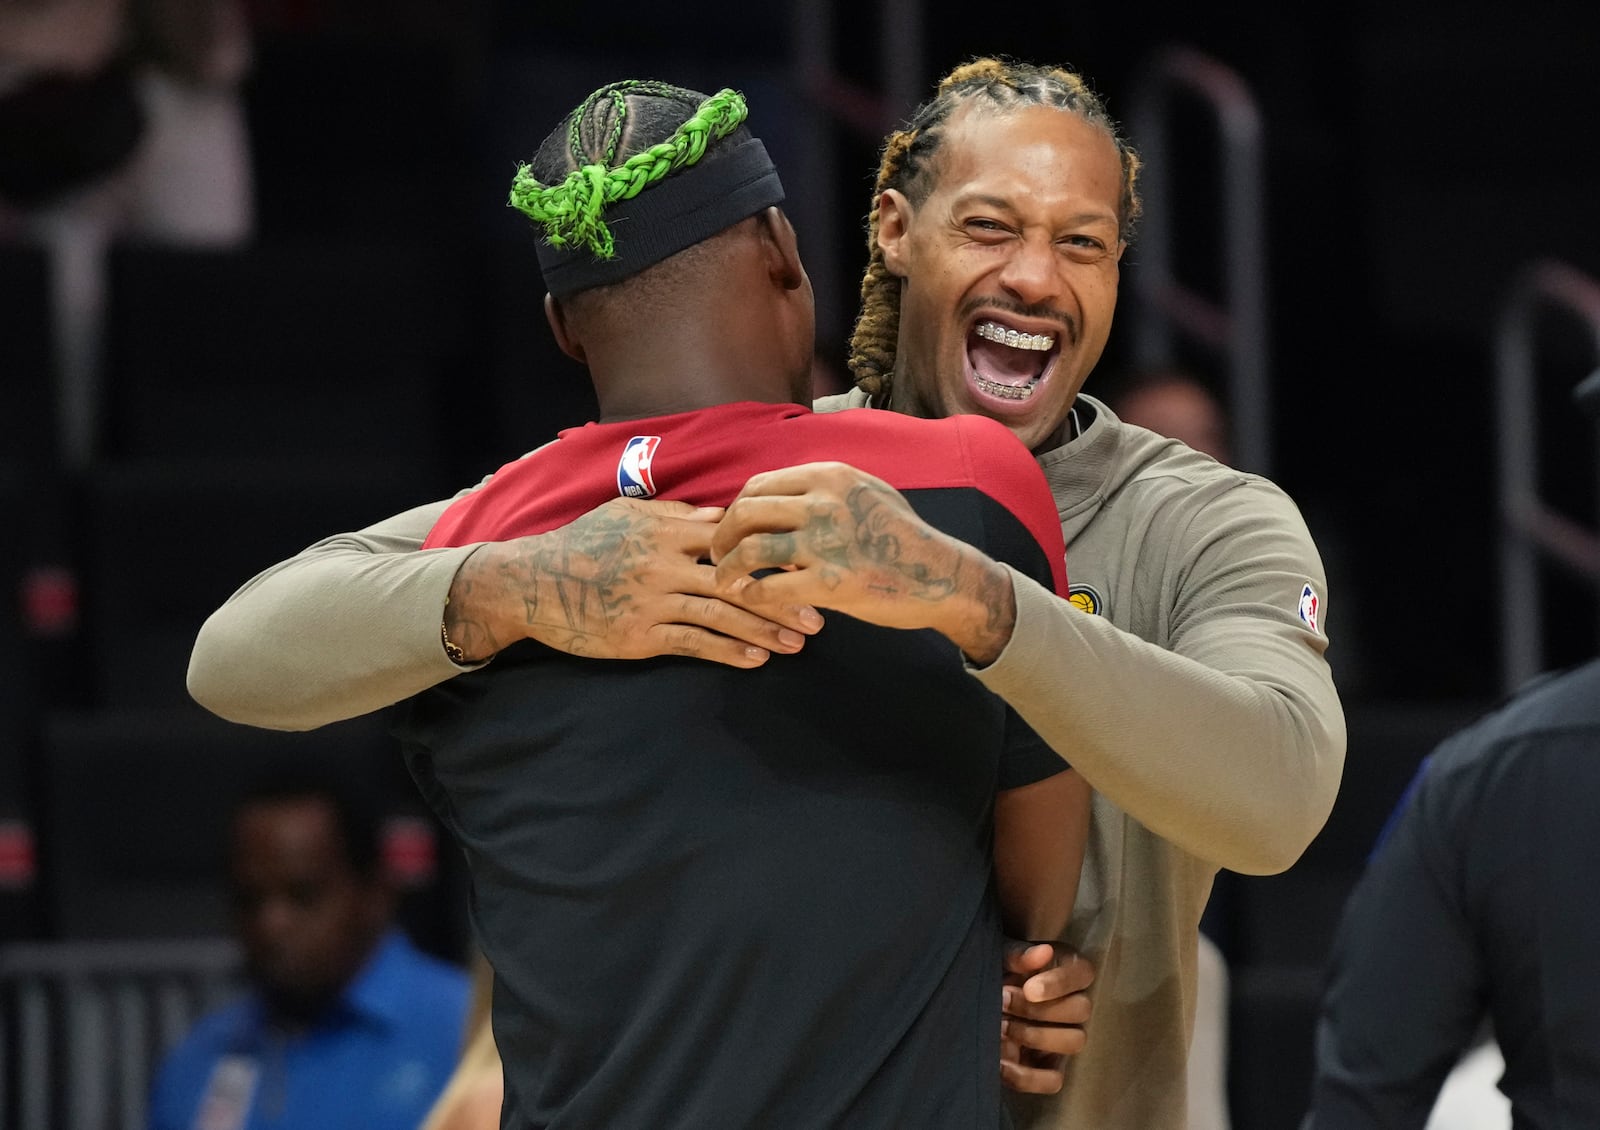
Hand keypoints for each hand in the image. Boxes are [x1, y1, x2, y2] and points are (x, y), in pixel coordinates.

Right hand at [445, 497, 821, 664]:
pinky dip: (727, 651)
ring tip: (796, 643)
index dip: (772, 553)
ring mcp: (653, 599)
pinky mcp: (639, 633)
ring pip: (720, 615)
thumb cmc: (583, 544)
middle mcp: (664, 563)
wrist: (532, 581)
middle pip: (737, 581)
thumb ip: (675, 516)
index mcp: (667, 530)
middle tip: (819, 617)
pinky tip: (755, 660)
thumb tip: (721, 514)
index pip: (733, 539)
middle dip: (782, 600)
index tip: (808, 566)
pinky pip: (692, 643)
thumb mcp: (626, 516)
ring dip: (763, 631)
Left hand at [708, 462, 1016, 660]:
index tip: (730, 528)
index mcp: (830, 475)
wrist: (941, 575)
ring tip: (724, 581)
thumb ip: (826, 487)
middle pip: (746, 513)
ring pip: (751, 549)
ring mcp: (826, 542)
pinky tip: (750, 600)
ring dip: (728, 568)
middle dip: (722, 536)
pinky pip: (770, 588)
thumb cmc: (904, 537)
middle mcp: (823, 502)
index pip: (759, 485)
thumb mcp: (868, 490)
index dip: (736, 508)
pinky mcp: (830, 582)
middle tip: (716, 555)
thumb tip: (781, 493)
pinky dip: (752, 595)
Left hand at [1000, 941, 1093, 1094]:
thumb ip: (1018, 954)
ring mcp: (1064, 1037)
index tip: (1029, 988)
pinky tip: (1001, 1062)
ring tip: (1000, 1026)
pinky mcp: (1048, 1067)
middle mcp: (1073, 1004)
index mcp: (1066, 969)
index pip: (1083, 973)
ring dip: (1035, 1035)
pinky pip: (1054, 1080)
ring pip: (1075, 1041)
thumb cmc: (992, 970)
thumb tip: (1043, 952)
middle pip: (1082, 1009)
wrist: (967, 999)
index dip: (1059, 983)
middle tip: (1003, 1000)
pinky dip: (1028, 1077)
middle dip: (1038, 1008)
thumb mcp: (998, 956)